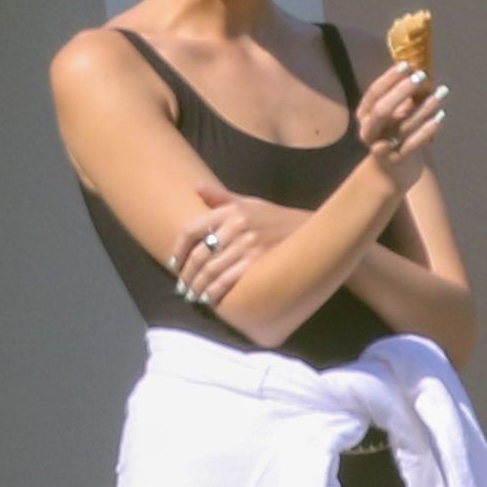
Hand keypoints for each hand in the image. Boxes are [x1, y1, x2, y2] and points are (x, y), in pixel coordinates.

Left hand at [168, 183, 304, 305]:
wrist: (312, 232)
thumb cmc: (276, 219)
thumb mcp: (250, 203)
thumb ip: (221, 198)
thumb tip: (195, 188)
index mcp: (231, 211)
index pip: (192, 229)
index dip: (179, 249)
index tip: (175, 264)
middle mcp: (236, 226)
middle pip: (199, 255)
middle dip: (187, 275)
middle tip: (182, 288)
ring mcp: (247, 246)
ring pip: (210, 271)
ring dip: (198, 287)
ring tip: (193, 296)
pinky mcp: (258, 264)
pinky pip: (228, 281)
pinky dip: (215, 292)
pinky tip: (210, 299)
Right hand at [357, 63, 448, 192]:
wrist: (391, 174)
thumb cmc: (394, 137)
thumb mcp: (394, 115)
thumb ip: (402, 98)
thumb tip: (418, 72)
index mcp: (365, 116)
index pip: (374, 93)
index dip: (389, 78)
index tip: (406, 65)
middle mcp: (369, 131)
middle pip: (382, 109)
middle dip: (402, 90)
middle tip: (421, 76)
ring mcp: (381, 147)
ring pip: (403, 126)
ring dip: (424, 107)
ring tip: (441, 92)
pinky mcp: (396, 161)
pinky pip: (413, 144)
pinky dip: (427, 130)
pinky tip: (441, 116)